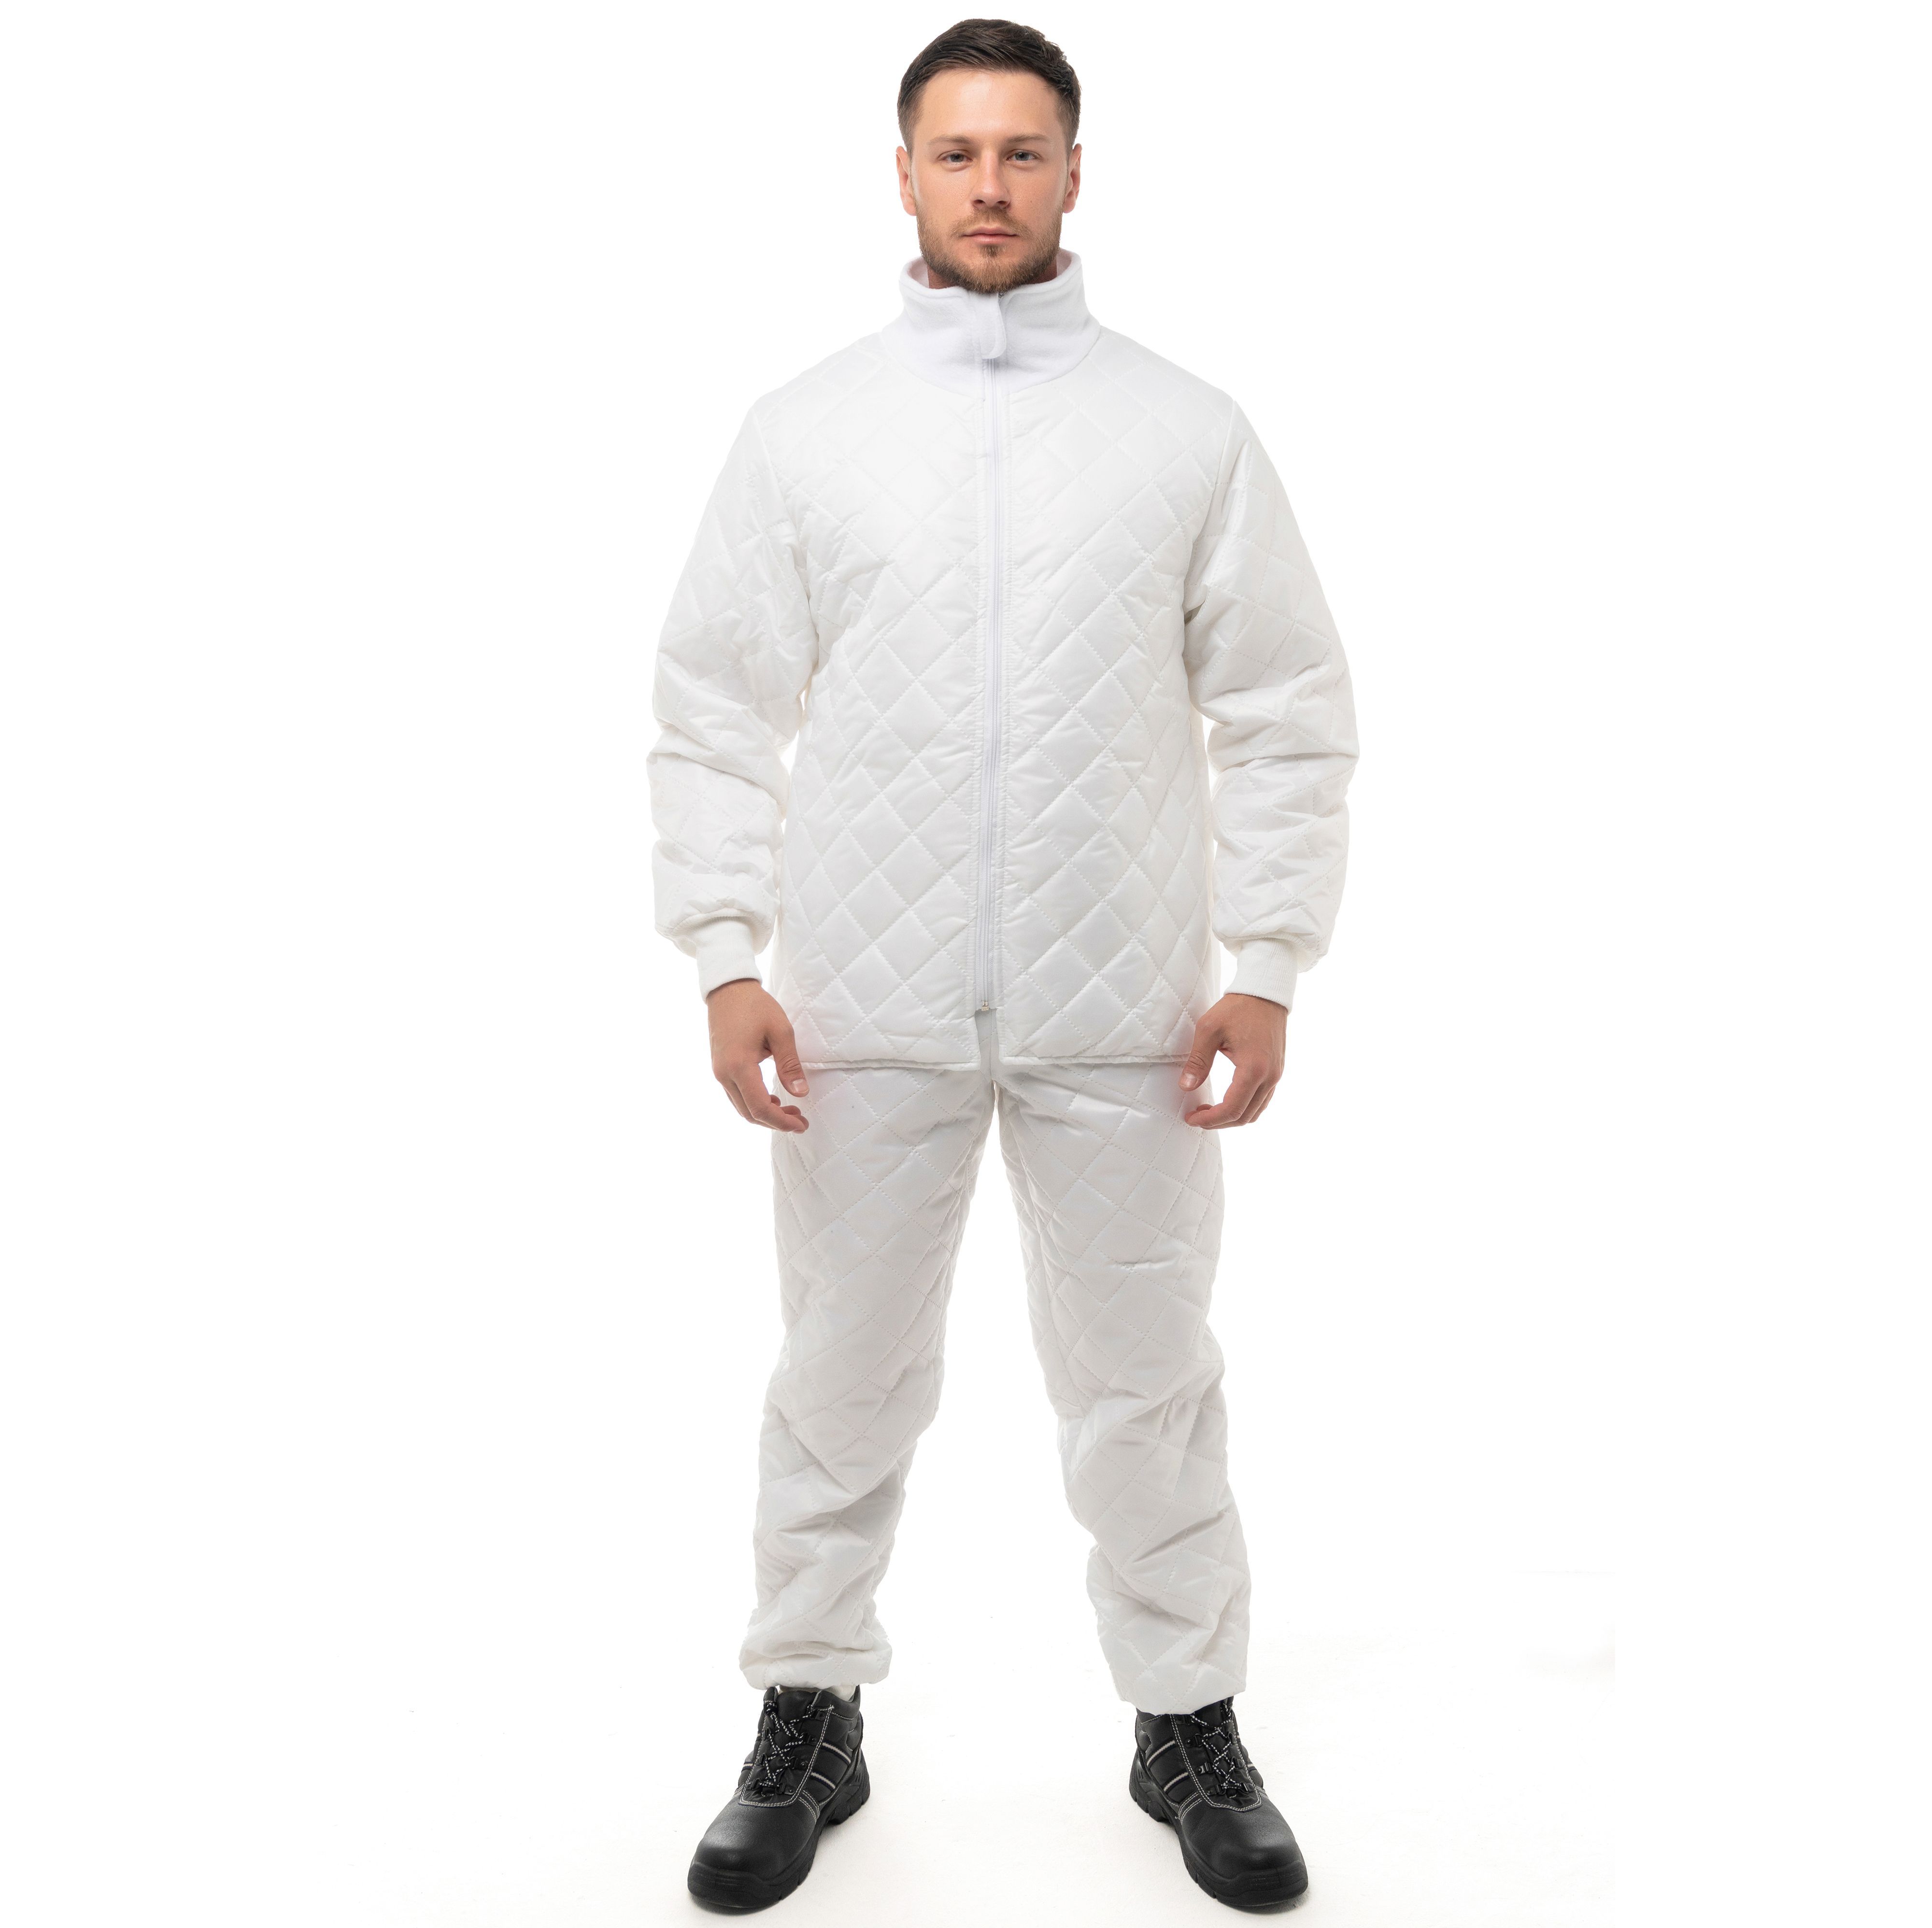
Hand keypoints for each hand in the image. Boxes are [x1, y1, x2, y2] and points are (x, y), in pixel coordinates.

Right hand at [706, 979, 809, 1132]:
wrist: (728, 989)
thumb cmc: (756, 1006)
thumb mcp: (781, 1031)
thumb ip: (790, 1065)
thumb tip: (800, 1093)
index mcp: (739, 1066)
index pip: (760, 1108)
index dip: (781, 1122)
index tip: (801, 1125)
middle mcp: (724, 1074)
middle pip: (749, 1113)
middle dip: (775, 1122)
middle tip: (800, 1120)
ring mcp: (719, 1072)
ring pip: (741, 1107)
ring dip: (765, 1114)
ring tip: (791, 1110)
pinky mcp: (720, 1068)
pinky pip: (737, 1096)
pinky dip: (755, 1104)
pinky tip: (772, 1098)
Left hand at [1180, 992, 1286, 1128]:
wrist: (1265, 992)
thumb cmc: (1237, 1007)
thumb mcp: (1209, 1029)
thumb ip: (1198, 1061)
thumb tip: (1186, 1087)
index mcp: (1253, 1068)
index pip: (1232, 1109)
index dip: (1210, 1120)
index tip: (1191, 1119)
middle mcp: (1269, 1076)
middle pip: (1245, 1116)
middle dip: (1219, 1122)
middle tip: (1196, 1117)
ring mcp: (1276, 1074)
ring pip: (1255, 1112)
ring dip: (1232, 1117)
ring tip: (1209, 1111)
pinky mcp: (1276, 1070)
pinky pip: (1262, 1100)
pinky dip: (1244, 1107)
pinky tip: (1227, 1100)